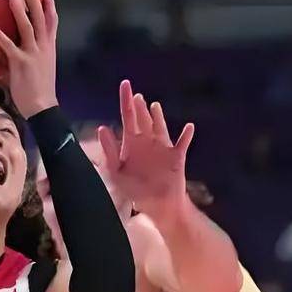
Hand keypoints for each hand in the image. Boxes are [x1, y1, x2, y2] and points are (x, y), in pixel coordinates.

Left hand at [0, 0, 57, 116]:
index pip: (52, 21)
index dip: (50, 4)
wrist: (43, 107)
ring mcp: (32, 53)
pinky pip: (8, 45)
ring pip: (27, 26)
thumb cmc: (39, 90)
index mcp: (49, 47)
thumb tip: (15, 51)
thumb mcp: (40, 67)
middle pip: (41, 18)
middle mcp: (43, 47)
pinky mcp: (20, 62)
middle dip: (34, 0)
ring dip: (19, 10)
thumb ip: (30, 55)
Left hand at [98, 80, 194, 220]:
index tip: (125, 85)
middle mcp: (147, 142)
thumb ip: (109, 150)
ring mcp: (162, 148)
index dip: (126, 101)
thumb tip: (102, 128)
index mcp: (131, 143)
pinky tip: (189, 127)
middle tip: (136, 96)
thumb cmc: (135, 190)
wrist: (156, 205)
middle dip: (139, 107)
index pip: (127, 118)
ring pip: (160, 127)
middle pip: (143, 120)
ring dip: (157, 117)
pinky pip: (182, 144)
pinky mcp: (176, 157)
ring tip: (154, 105)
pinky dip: (186, 135)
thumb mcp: (116, 172)